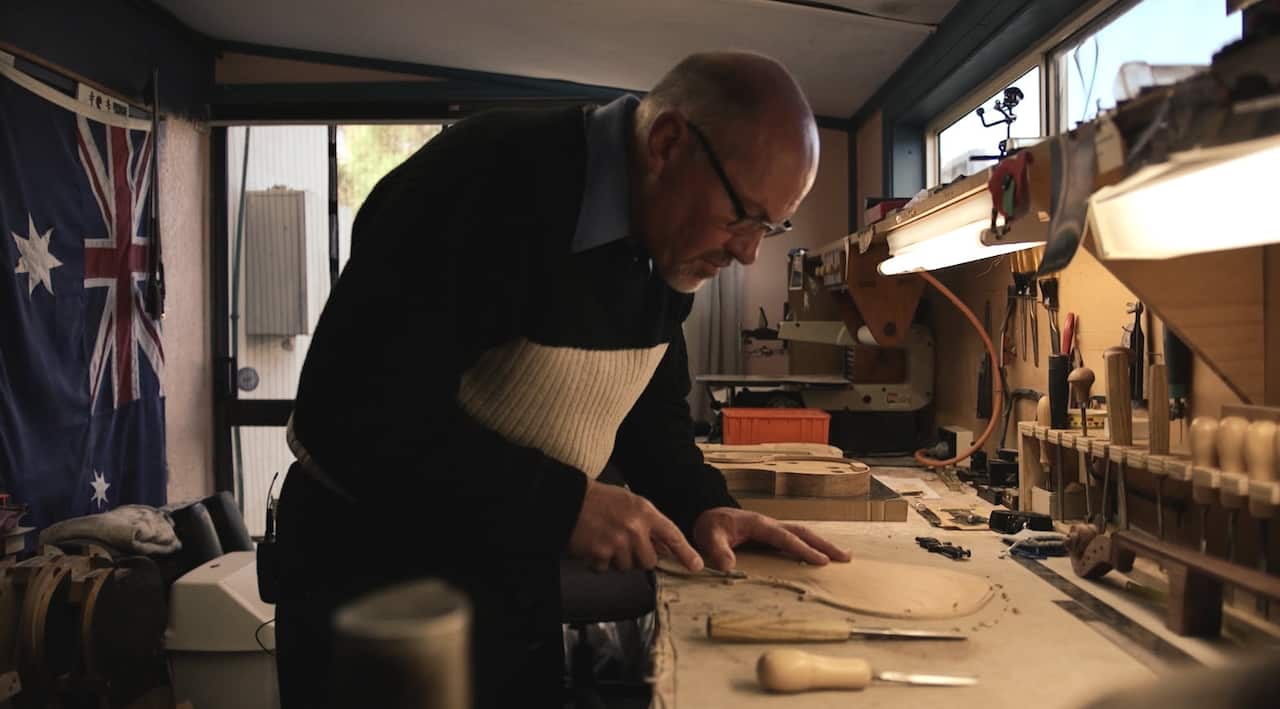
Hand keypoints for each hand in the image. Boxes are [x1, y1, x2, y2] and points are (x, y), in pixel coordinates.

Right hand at [568, 480, 703, 572]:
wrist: (570, 500)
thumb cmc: (600, 500)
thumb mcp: (631, 503)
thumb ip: (649, 523)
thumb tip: (663, 547)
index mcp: (645, 512)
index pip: (672, 535)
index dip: (686, 552)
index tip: (696, 565)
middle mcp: (635, 528)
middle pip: (649, 561)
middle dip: (639, 557)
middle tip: (624, 543)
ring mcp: (618, 543)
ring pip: (627, 567)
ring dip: (617, 559)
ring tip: (606, 540)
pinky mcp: (601, 554)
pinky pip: (606, 569)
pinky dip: (600, 562)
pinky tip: (594, 545)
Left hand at [692, 507, 851, 571]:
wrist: (708, 515)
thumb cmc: (710, 526)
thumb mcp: (709, 537)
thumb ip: (718, 551)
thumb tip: (729, 567)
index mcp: (760, 525)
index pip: (786, 538)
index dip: (804, 549)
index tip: (822, 560)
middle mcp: (771, 525)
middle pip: (803, 532)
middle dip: (824, 544)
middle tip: (846, 557)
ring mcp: (773, 529)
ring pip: (803, 535)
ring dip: (822, 544)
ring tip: (844, 556)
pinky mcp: (772, 536)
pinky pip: (796, 540)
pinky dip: (811, 546)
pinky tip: (822, 556)